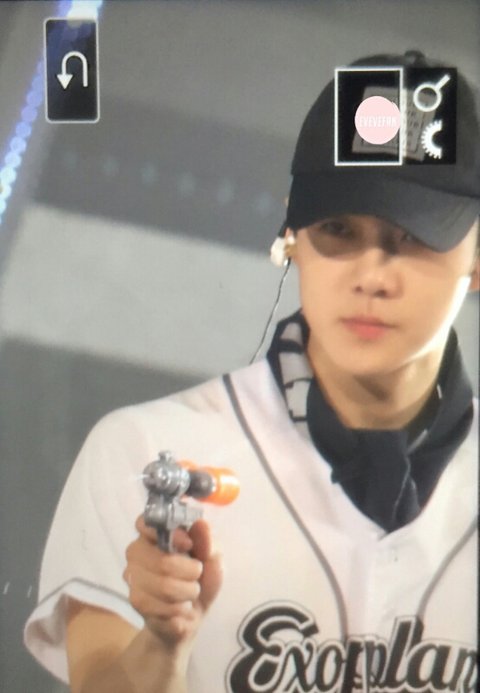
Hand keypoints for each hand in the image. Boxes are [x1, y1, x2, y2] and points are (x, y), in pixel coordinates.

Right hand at [123, 516, 222, 650]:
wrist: (191, 614)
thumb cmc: (201, 577)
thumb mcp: (213, 556)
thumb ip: (208, 540)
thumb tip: (200, 524)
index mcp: (154, 533)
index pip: (146, 522)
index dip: (170, 534)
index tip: (189, 544)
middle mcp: (137, 551)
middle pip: (163, 561)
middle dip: (191, 572)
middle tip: (197, 574)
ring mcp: (133, 577)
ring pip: (164, 586)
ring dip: (188, 592)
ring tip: (190, 592)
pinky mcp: (136, 602)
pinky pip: (163, 607)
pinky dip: (181, 609)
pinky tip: (180, 607)